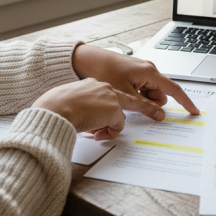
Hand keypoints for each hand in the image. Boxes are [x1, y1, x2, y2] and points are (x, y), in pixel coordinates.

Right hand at [32, 78, 146, 139]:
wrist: (55, 109)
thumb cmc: (56, 108)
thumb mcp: (70, 105)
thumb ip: (85, 110)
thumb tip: (92, 123)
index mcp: (92, 84)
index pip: (108, 93)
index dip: (112, 103)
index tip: (121, 105)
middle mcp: (104, 87)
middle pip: (126, 100)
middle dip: (144, 107)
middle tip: (160, 114)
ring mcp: (111, 96)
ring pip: (119, 115)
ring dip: (110, 125)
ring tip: (97, 132)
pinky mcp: (114, 108)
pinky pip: (117, 126)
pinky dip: (109, 131)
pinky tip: (95, 131)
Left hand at [72, 44, 199, 118]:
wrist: (87, 59)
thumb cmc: (104, 70)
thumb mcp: (125, 93)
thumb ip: (144, 106)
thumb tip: (160, 115)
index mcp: (150, 72)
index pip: (174, 90)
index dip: (185, 102)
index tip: (194, 111)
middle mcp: (149, 70)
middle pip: (160, 95)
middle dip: (150, 103)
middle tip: (133, 103)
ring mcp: (142, 71)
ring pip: (150, 94)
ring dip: (141, 100)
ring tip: (124, 96)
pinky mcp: (134, 73)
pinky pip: (142, 89)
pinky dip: (136, 95)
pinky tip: (123, 92)